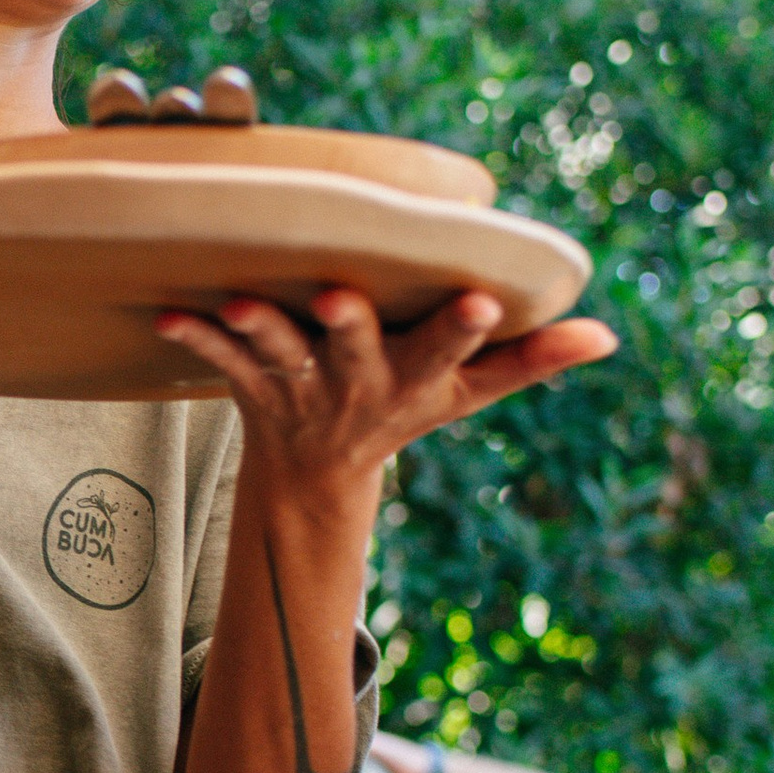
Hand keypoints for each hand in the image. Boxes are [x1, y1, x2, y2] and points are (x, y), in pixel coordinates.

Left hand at [153, 285, 615, 498]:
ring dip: (261, 328)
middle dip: (351, 326)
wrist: (316, 477)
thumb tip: (605, 336)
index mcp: (415, 379)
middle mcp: (358, 384)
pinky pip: (219, 361)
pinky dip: (196, 340)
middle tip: (341, 295)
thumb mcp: (467, 392)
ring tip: (239, 302)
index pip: (449, 353)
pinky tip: (168, 315)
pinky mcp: (253, 384)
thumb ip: (531, 361)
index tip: (482, 302)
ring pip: (281, 354)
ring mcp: (302, 387)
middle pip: (357, 352)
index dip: (464, 331)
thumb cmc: (403, 407)